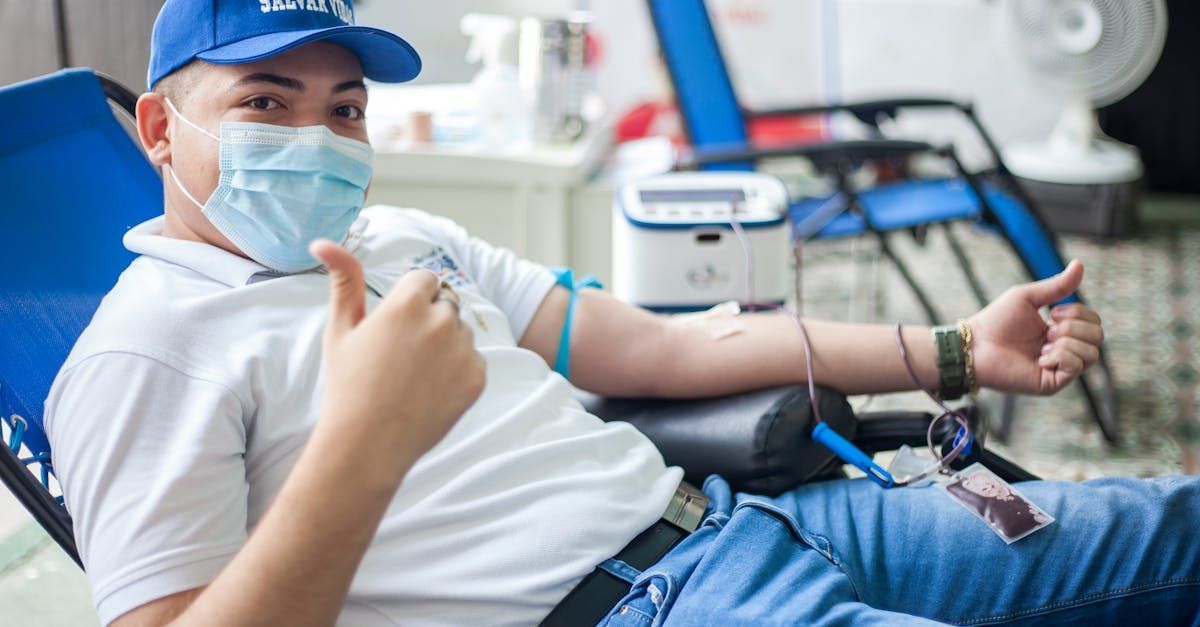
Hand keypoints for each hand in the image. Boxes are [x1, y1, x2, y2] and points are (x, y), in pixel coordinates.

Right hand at [310, 240, 485, 458]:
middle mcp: (441, 321)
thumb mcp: (341, 329)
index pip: (424, 279)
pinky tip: (430, 392)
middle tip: (400, 356)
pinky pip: (474, 361)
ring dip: (445, 346)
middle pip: (445, 304)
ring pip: (461, 333)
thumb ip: (343, 280)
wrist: (367, 445)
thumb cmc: (348, 385)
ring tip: (413, 376)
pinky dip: (458, 373)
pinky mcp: (477, 378)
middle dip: (428, 321)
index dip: (408, 301)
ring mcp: (463, 351)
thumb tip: (323, 241)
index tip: (393, 327)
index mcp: (407, 303)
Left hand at [968, 260, 1103, 394]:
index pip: (1094, 322)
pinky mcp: (1052, 383)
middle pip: (1098, 337)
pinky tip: (1039, 358)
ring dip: (1067, 342)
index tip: (1053, 313)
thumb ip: (1057, 286)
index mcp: (1061, 331)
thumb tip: (1079, 264)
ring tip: (1042, 344)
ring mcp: (1060, 368)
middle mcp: (1064, 350)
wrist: (975, 344)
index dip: (1079, 313)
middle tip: (1047, 329)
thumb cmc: (997, 320)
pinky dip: (1060, 356)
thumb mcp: (1029, 297)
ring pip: (1092, 354)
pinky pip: (1075, 367)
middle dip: (1074, 327)